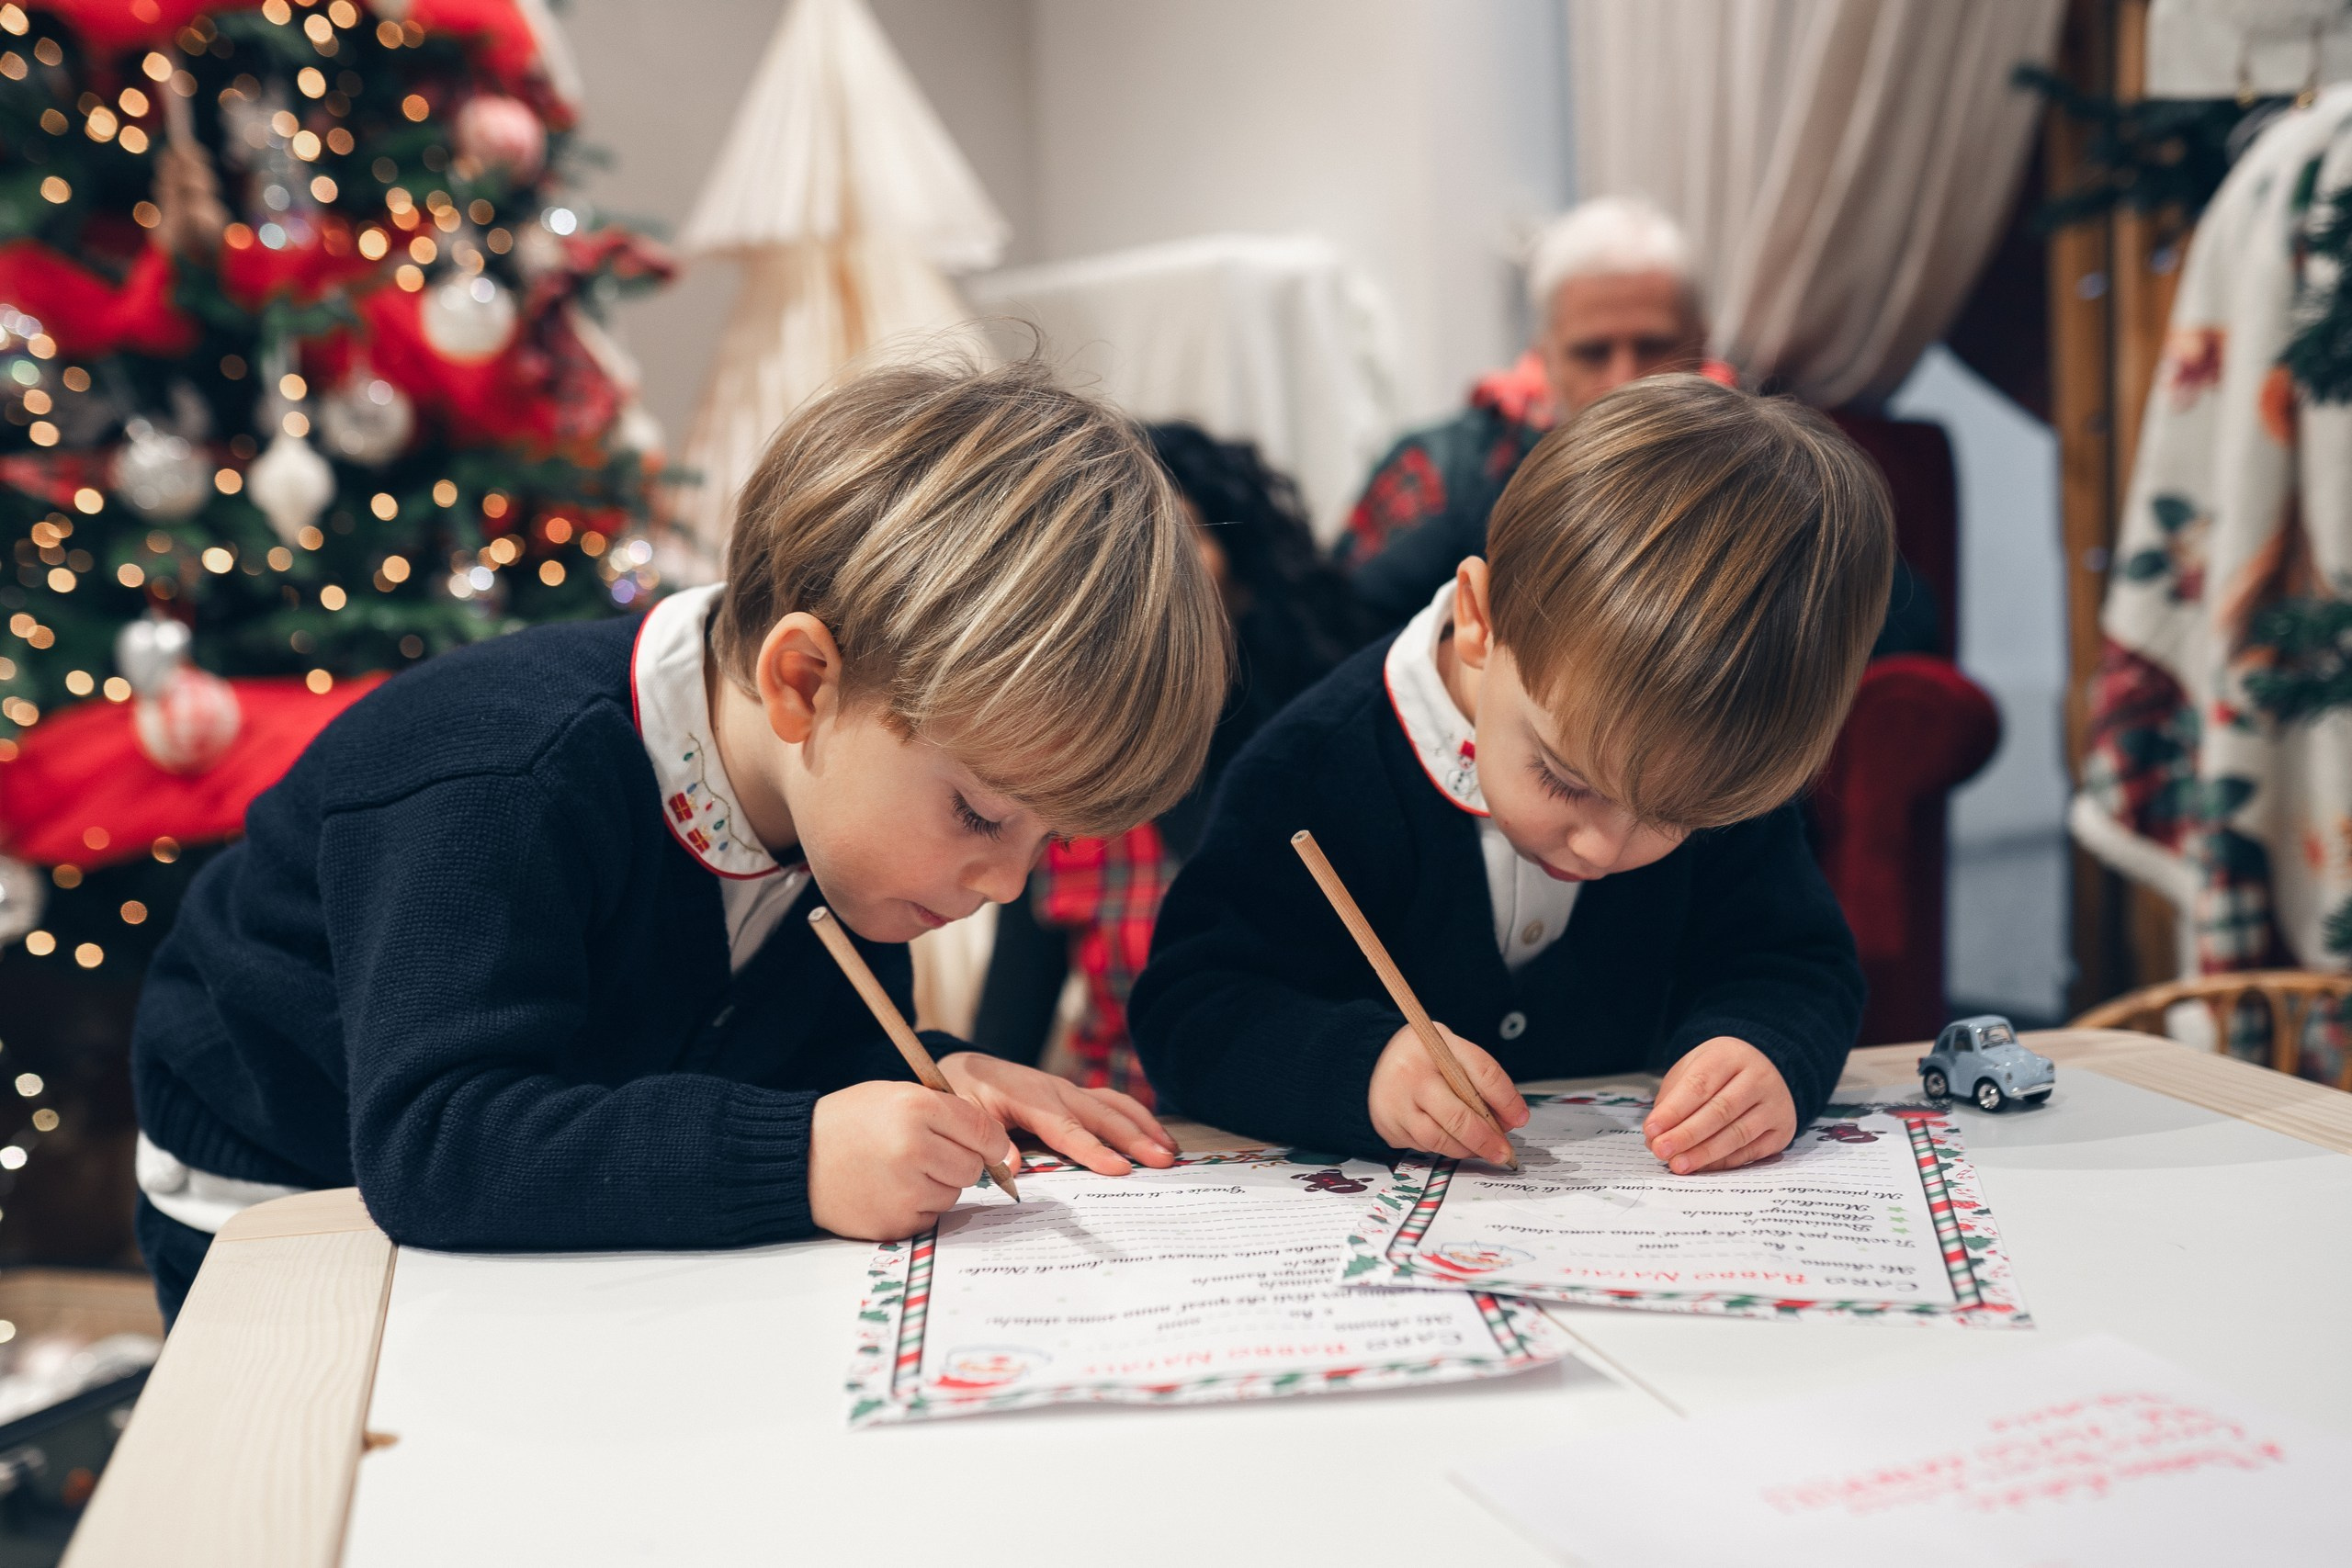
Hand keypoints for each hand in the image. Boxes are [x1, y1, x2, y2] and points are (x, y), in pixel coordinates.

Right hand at [807, 1080, 1013, 1240]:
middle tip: (930, 1154)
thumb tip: (996, 1146)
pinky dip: (918, 1206)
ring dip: (938, 1184)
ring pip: (953, 1194)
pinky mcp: (895, 1223)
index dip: (990, 1140)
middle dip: (959, 1161)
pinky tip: (890, 1190)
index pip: (983, 1130)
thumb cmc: (850, 1123)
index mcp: (916, 1109)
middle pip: (972, 1167)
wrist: (799, 1158)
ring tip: (902, 1170)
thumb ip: (946, 1113)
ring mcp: (904, 1190)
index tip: (989, 1145)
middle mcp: (913, 1149)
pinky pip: (931, 1217)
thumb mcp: (897, 1095)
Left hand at [939, 1052, 1179, 1175]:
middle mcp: (1056, 1091)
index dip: (1093, 1150)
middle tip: (1164, 1162)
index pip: (1067, 1129)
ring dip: (1144, 1126)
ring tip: (1170, 1151)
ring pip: (1114, 1105)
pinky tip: (1155, 1136)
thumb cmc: (964, 1094)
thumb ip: (987, 1139)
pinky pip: (1111, 1104)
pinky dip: (1137, 1118)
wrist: (966, 1067)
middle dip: (1135, 1139)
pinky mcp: (1074, 1096)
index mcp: (1029, 1098)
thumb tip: (1014, 1165)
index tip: (1120, 1169)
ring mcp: (1068, 1091)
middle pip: (1102, 1116)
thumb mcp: (964, 1114)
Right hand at [1367, 1021, 1525, 1163]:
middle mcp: (1412, 1076)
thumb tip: (1509, 1117)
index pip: (1481, 1073)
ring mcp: (1397, 1104)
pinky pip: (1424, 1146)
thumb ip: (1480, 1077)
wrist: (1370, 1062)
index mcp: (1434, 1047)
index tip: (1520, 1118)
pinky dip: (1444, 1148)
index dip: (1506, 1099)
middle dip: (1487, 1139)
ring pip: (1440, 1140)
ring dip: (1467, 1148)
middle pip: (1458, 1117)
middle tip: (1504, 1151)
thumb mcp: (1450, 1048)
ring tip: (1481, 1148)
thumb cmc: (1420, 1056)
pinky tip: (1453, 1141)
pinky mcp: (1389, 1127)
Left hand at [1643, 1037, 1796, 1173]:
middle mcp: (1758, 1078)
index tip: (1652, 1130)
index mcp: (1730, 1056)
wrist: (1768, 1066)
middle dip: (1686, 1135)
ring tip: (1678, 1164)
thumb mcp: (1694, 1067)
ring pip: (1738, 1134)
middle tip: (1662, 1151)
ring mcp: (1774, 1104)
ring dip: (1704, 1154)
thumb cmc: (1723, 1069)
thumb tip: (1655, 1136)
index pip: (1699, 1085)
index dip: (1673, 1111)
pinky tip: (1703, 1166)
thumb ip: (1672, 1099)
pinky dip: (1724, 1162)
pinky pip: (1752, 1151)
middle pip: (1719, 1111)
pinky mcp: (1782, 1129)